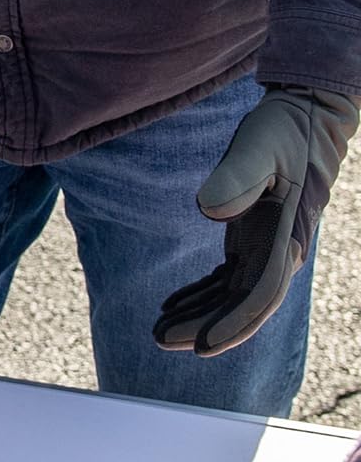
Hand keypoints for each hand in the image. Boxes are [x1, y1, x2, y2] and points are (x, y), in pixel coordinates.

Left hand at [154, 85, 356, 357]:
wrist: (304, 116)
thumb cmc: (283, 131)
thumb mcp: (259, 147)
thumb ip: (238, 176)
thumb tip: (210, 210)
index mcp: (285, 238)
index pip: (260, 295)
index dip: (233, 324)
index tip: (203, 346)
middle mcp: (280, 250)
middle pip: (241, 304)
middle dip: (205, 327)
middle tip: (160, 340)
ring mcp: (267, 246)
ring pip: (231, 295)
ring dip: (199, 315)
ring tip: (158, 330)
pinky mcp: (253, 236)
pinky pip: (227, 277)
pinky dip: (201, 293)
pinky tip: (172, 304)